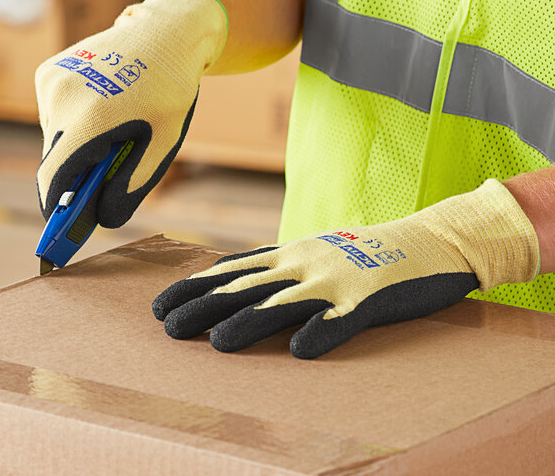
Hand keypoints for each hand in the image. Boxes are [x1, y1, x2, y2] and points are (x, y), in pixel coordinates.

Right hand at [36, 0, 226, 226]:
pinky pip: (53, 115)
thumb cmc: (169, 92)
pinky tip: (103, 112)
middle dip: (73, 179)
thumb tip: (103, 220)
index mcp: (89, 118)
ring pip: (53, 138)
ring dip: (74, 150)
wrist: (165, 33)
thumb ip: (129, 187)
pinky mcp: (48, 71)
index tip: (63, 229)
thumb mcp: (160, 146)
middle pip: (53, 161)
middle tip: (99, 185)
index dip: (57, 209)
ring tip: (112, 136)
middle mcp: (60, 98)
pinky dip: (72, 126)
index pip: (55, 180)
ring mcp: (50, 81)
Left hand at [153, 180, 538, 358]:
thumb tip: (229, 273)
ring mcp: (338, 280)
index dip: (197, 286)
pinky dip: (322, 333)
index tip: (162, 304)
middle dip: (206, 306)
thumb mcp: (313, 249)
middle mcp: (307, 264)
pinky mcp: (372, 300)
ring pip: (286, 303)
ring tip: (218, 344)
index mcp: (292, 253)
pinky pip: (344, 319)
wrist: (427, 240)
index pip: (234, 268)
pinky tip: (301, 351)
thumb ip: (275, 263)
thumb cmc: (364, 252)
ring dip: (250, 322)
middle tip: (169, 327)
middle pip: (249, 286)